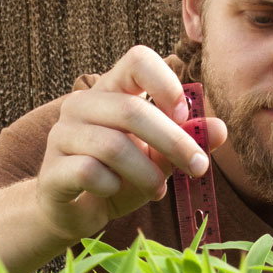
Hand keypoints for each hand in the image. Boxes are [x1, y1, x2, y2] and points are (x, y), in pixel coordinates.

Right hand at [35, 45, 227, 241]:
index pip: (137, 60)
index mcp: (111, 91)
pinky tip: (115, 191)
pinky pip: (89, 172)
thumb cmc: (120, 176)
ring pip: (113, 145)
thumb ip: (187, 141)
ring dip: (147, 173)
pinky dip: (112, 186)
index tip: (184, 114)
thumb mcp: (159, 158)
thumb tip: (220, 129)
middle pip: (131, 110)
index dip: (165, 82)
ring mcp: (61, 136)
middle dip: (173, 141)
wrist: (76, 212)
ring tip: (158, 189)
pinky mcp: (51, 170)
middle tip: (198, 168)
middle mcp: (81, 105)